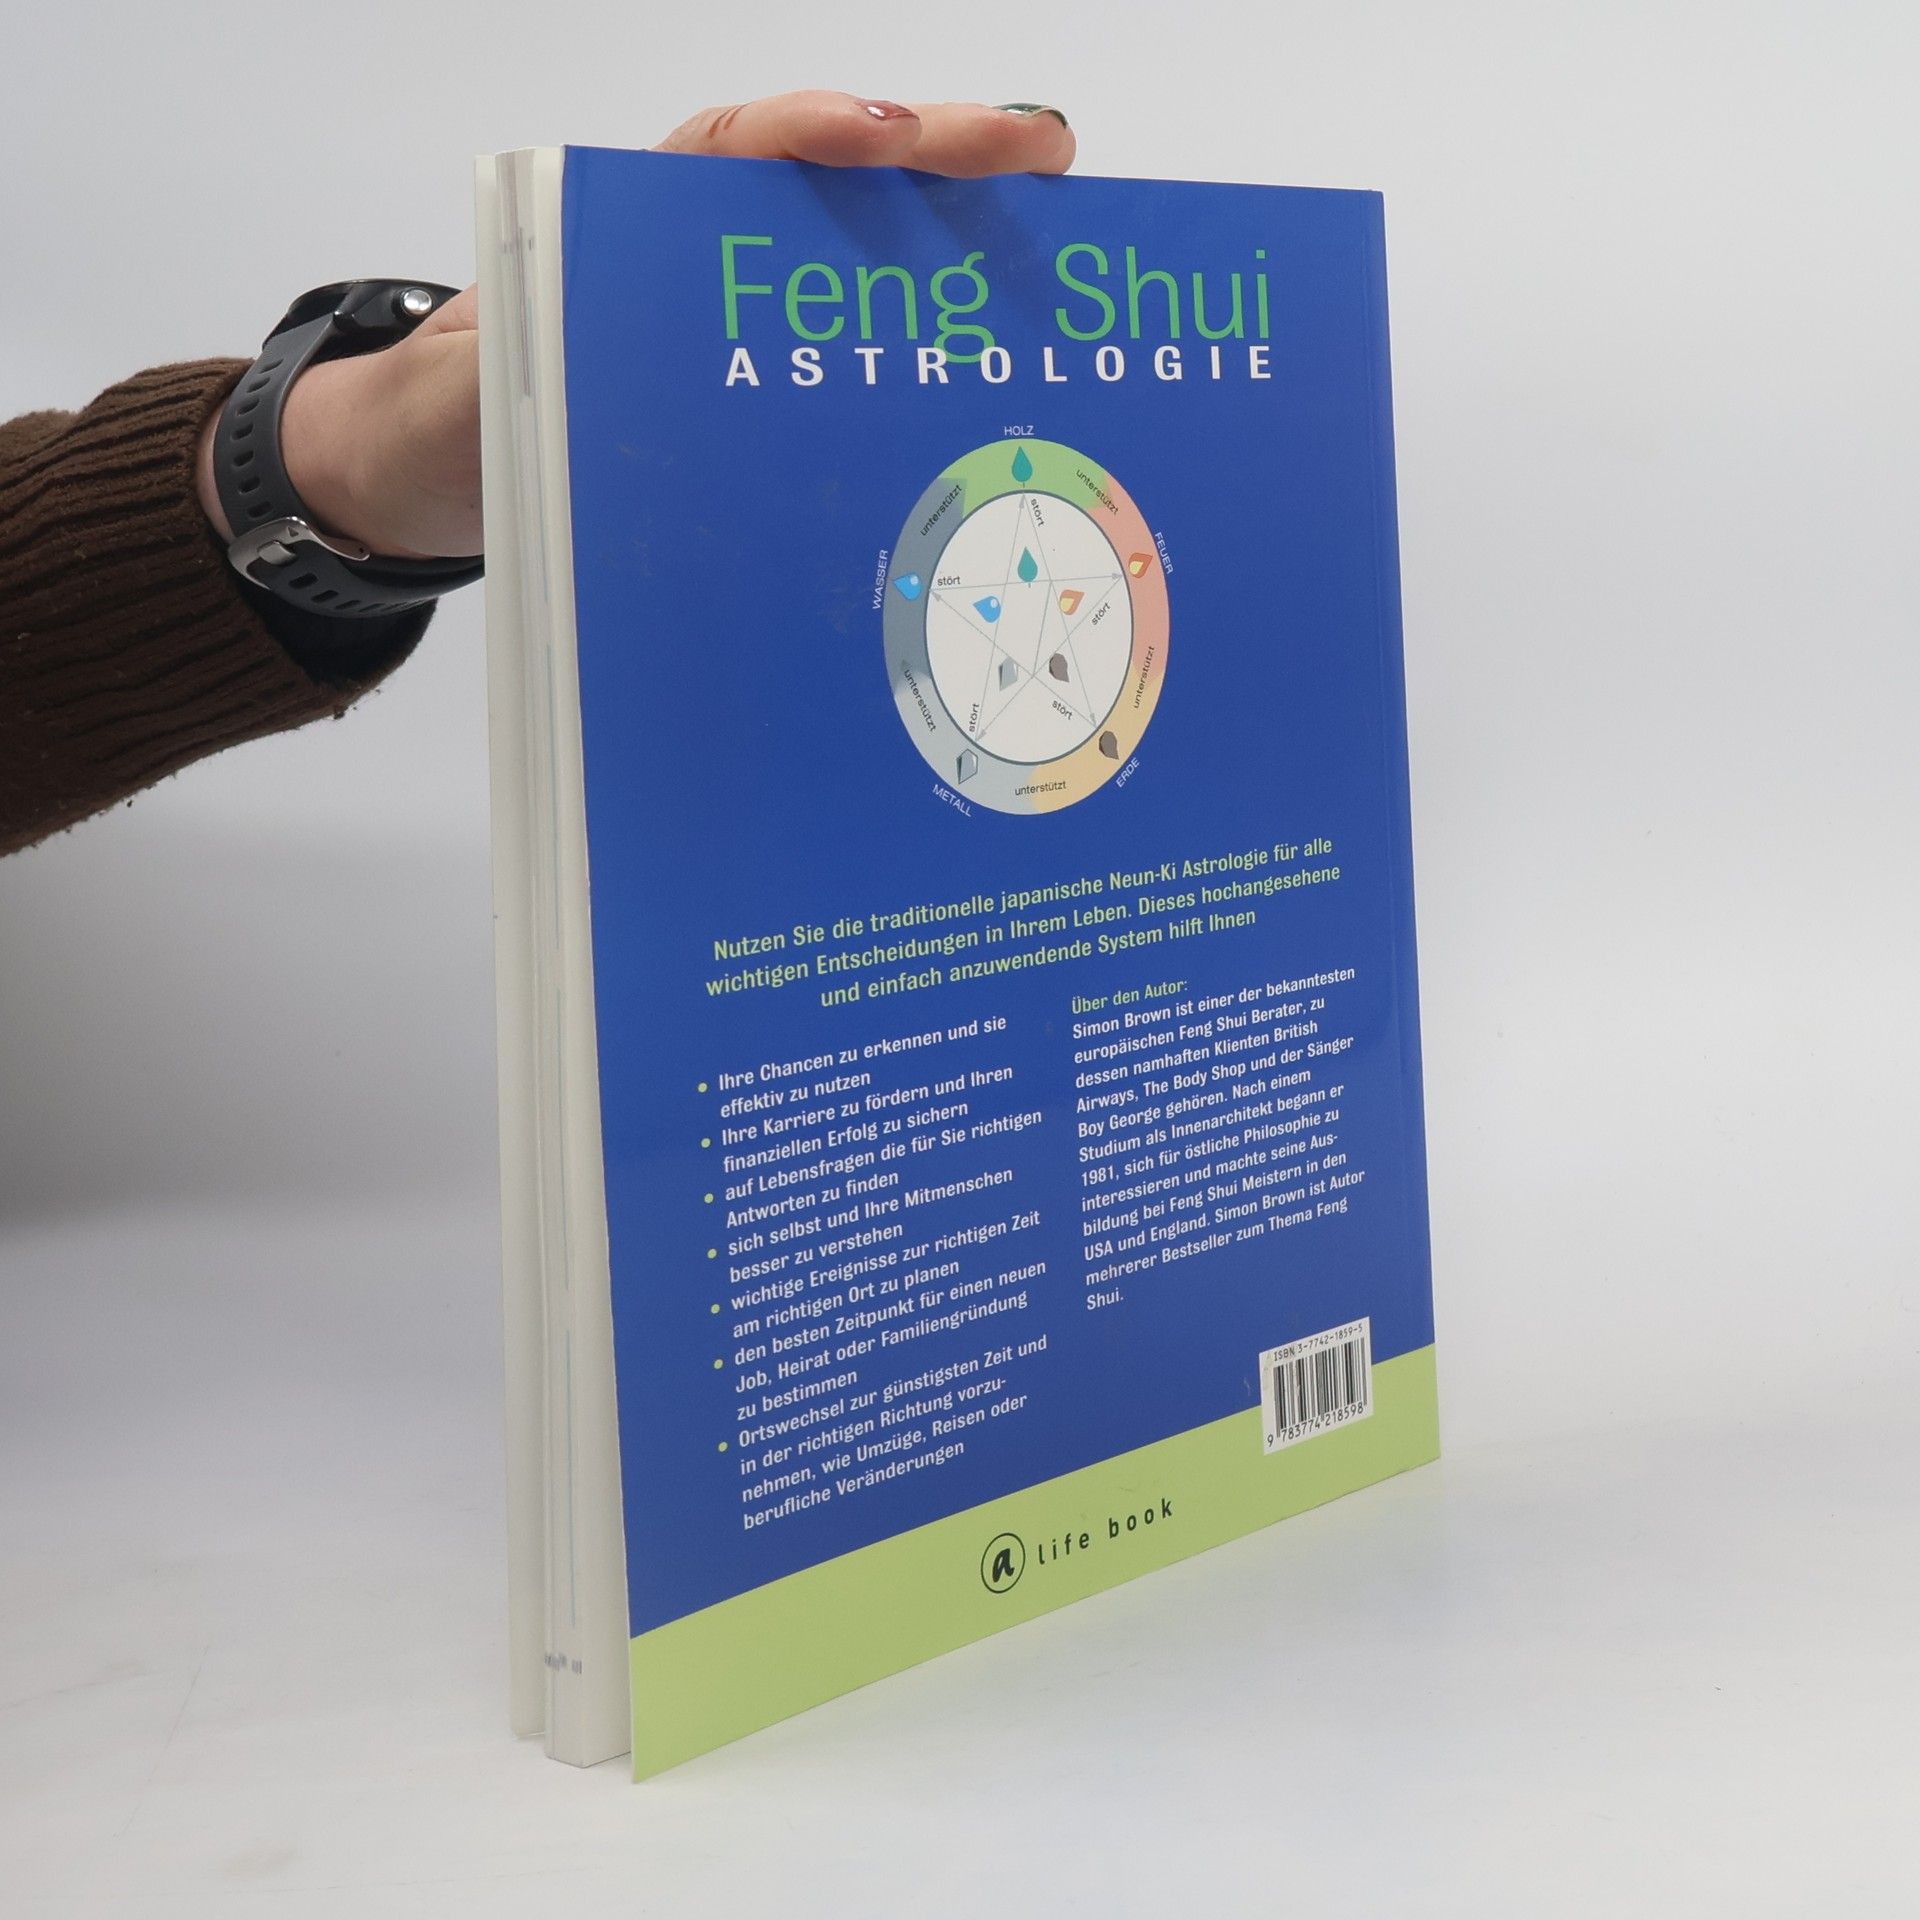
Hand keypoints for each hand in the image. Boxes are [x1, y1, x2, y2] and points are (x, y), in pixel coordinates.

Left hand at [197, 95, 1073, 561]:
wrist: (448, 469)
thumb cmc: (461, 422)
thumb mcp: (467, 400)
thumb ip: (506, 379)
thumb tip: (563, 379)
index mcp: (627, 225)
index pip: (729, 152)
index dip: (807, 135)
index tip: (879, 137)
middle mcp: (702, 247)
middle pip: (829, 175)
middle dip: (936, 150)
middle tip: (1040, 150)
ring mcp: (747, 304)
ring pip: (862, 243)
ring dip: (956, 225)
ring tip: (1055, 212)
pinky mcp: (770, 368)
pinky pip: (859, 328)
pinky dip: (931, 316)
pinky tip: (1002, 333)